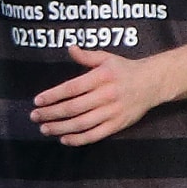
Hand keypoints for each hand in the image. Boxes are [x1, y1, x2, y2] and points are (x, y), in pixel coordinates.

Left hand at [30, 48, 167, 145]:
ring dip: (60, 128)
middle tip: (34, 116)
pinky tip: (64, 139)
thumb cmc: (124, 69)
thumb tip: (70, 47)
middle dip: (51, 113)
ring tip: (44, 129)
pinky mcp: (118, 125)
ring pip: (82, 123)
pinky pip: (95, 135)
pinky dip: (78, 139)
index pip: (72, 88)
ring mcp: (113, 111)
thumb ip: (86, 56)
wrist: (152, 83)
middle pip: (73, 108)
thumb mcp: (106, 58)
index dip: (53, 95)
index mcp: (102, 77)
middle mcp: (107, 95)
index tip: (37, 100)